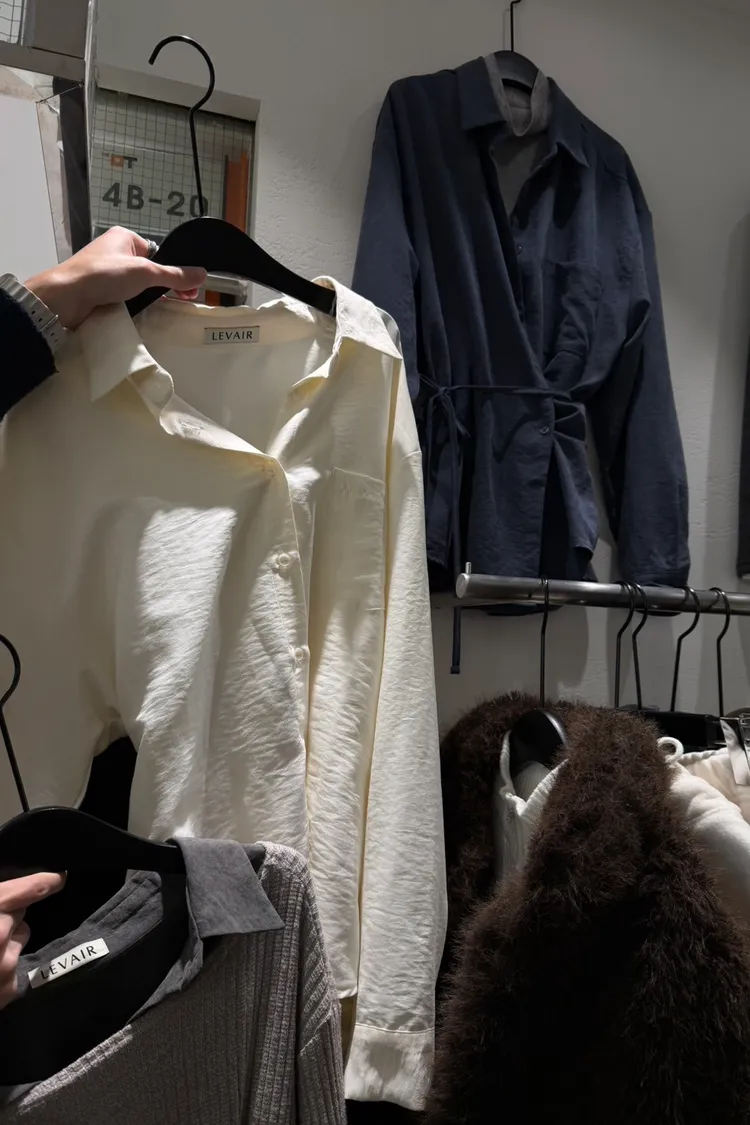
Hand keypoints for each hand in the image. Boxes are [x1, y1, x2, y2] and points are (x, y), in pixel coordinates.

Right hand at [0, 872, 64, 1009]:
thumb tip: (8, 898)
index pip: (29, 889)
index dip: (47, 881)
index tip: (61, 877)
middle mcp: (0, 931)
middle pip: (21, 913)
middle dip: (7, 916)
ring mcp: (7, 961)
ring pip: (21, 938)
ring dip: (8, 941)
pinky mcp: (10, 987)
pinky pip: (17, 966)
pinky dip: (4, 968)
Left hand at [25, 226, 206, 329]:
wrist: (67, 296)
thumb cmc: (104, 274)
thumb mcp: (145, 272)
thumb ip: (174, 275)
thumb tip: (202, 274)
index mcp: (125, 238)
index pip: (158, 253)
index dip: (174, 270)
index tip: (190, 288)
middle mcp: (115, 252)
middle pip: (150, 270)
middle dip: (166, 285)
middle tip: (184, 300)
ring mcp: (107, 272)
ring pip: (137, 286)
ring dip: (148, 297)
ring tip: (166, 308)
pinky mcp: (100, 291)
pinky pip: (125, 297)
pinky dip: (134, 305)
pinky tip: (144, 313)